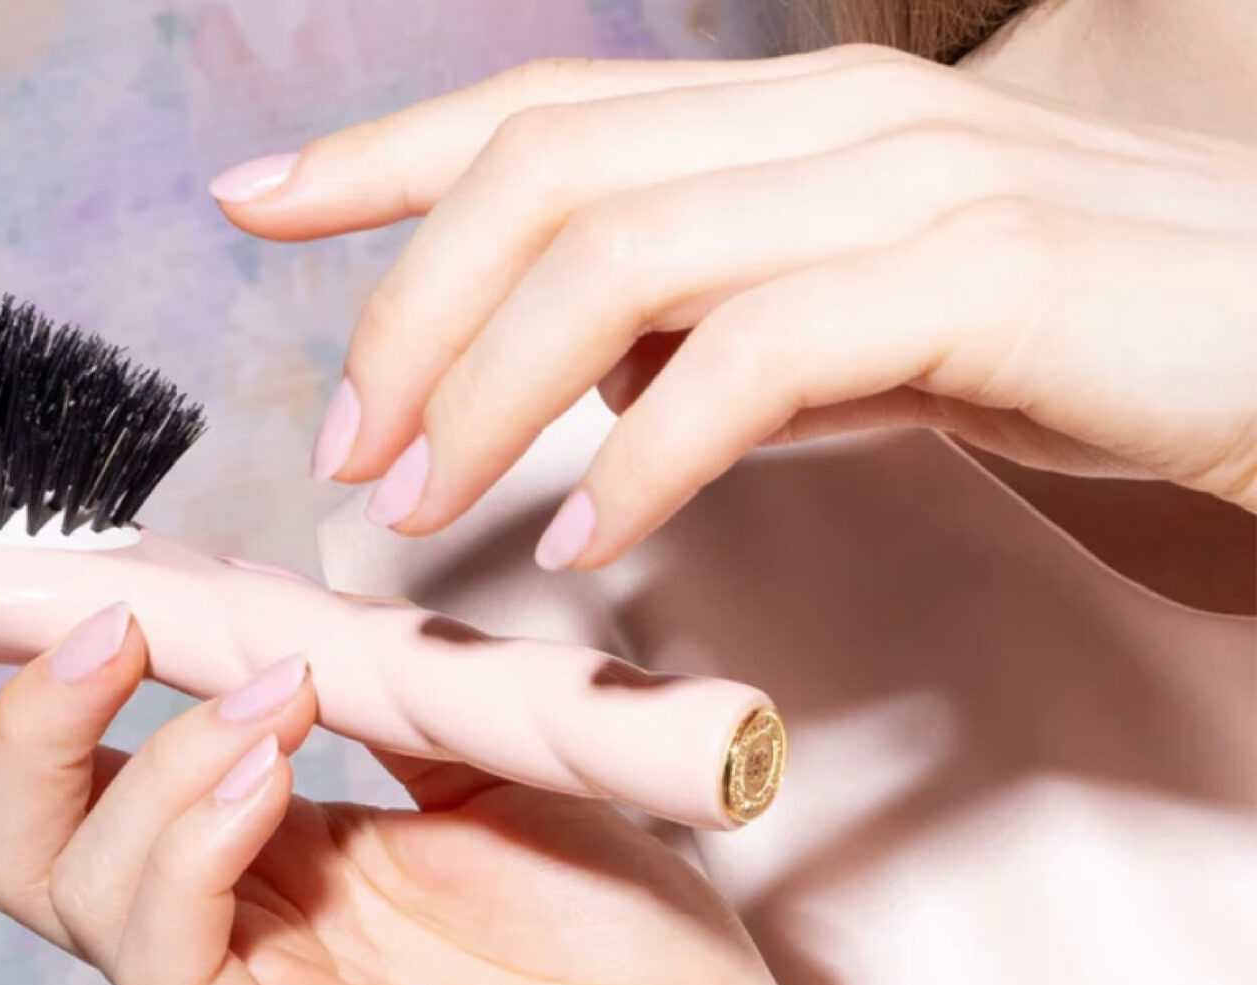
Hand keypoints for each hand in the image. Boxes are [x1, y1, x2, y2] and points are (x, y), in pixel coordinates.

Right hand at [0, 606, 778, 984]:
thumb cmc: (632, 937)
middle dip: (8, 721)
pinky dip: (185, 837)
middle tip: (94, 630)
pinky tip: (265, 768)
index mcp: (265, 848)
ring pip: (61, 890)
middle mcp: (226, 920)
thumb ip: (383, 696)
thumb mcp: (501, 769)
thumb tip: (284, 612)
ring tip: (261, 706)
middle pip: (21, 839)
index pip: (79, 776)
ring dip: (132, 766)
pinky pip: (156, 954)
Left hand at [212, 44, 1256, 568]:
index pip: (541, 107)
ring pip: (618, 251)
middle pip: (543, 172)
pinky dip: (647, 452)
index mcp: (785, 111)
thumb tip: (588, 381)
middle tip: (352, 442)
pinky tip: (593, 534)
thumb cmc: (1071, 332)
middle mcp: (827, 114)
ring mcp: (901, 181)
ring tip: (420, 499)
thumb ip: (721, 329)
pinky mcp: (973, 275)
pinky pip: (753, 354)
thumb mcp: (861, 323)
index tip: (255, 201)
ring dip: (488, 390)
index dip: (383, 152)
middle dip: (412, 308)